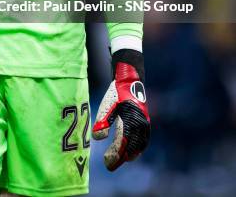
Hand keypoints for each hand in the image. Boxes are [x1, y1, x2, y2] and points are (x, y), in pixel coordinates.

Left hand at [92, 49, 149, 170]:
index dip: (115, 156)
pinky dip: (136, 148)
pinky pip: (143, 140)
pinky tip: (130, 150)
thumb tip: (98, 138)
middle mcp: (140, 125)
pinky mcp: (145, 122)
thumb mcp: (108, 104)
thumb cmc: (117, 91)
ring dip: (129, 154)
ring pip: (139, 146)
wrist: (130, 79)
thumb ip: (103, 120)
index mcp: (131, 121)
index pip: (123, 145)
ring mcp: (145, 124)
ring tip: (119, 159)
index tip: (107, 164)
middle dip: (121, 157)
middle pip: (131, 148)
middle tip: (109, 165)